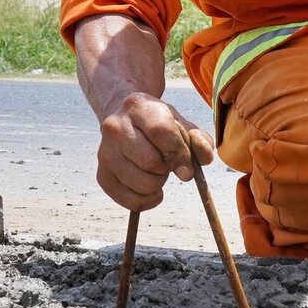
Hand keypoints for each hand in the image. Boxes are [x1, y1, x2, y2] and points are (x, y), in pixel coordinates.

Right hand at [94, 92, 214, 212]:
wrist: (123, 118)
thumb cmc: (157, 123)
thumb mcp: (180, 122)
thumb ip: (199, 138)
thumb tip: (204, 158)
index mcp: (137, 106)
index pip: (161, 132)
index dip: (180, 153)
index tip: (189, 167)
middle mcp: (115, 127)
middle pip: (151, 162)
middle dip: (168, 167)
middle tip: (167, 162)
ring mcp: (105, 152)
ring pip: (143, 184)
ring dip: (158, 183)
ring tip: (156, 170)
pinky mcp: (102, 175)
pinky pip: (132, 201)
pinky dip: (148, 200)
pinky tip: (151, 189)